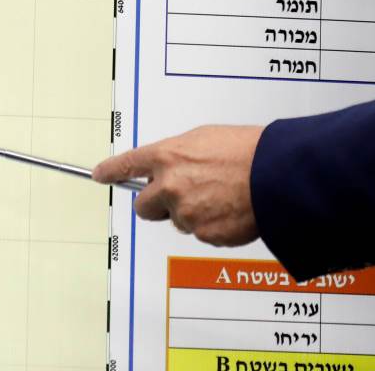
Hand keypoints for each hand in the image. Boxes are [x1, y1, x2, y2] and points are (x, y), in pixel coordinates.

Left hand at [92, 125, 261, 246]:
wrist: (275, 175)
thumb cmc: (247, 151)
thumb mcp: (205, 138)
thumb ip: (180, 156)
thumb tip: (172, 168)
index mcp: (168, 156)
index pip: (127, 165)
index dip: (110, 171)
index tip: (99, 174)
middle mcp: (170, 186)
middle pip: (143, 207)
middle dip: (155, 204)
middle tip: (177, 197)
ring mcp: (186, 213)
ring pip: (178, 220)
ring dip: (192, 213)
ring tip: (220, 196)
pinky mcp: (204, 234)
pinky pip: (201, 233)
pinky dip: (212, 225)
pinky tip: (230, 210)